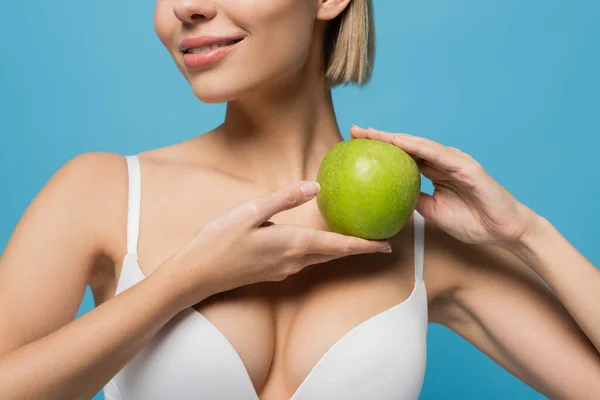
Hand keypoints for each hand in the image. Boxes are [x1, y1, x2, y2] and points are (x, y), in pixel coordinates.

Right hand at [164, 180, 391, 307]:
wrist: (195, 276)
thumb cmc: (219, 241)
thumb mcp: (250, 211)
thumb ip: (283, 199)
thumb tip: (314, 186)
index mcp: (293, 244)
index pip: (340, 246)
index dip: (366, 246)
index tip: (389, 246)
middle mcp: (293, 261)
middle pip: (335, 255)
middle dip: (358, 249)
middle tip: (379, 242)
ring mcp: (282, 270)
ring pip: (321, 259)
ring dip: (340, 252)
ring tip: (355, 241)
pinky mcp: (271, 273)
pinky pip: (305, 262)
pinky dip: (320, 253)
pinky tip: (316, 245)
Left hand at [350, 126, 537, 246]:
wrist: (504, 231)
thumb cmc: (473, 222)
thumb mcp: (434, 213)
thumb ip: (415, 201)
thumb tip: (388, 199)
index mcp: (435, 172)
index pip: (403, 157)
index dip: (381, 150)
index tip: (356, 145)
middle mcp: (443, 162)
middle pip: (407, 146)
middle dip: (381, 138)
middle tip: (355, 131)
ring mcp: (455, 161)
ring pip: (420, 145)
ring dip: (395, 138)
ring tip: (371, 133)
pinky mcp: (467, 166)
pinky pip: (439, 155)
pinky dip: (419, 148)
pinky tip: (400, 143)